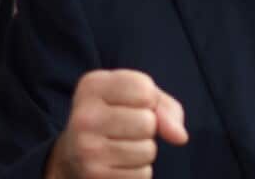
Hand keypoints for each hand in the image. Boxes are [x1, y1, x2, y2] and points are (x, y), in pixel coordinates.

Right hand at [45, 69, 187, 178]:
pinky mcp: (95, 175)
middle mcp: (85, 115)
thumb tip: (180, 137)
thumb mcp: (137, 99)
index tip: (129, 104)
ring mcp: (87, 148)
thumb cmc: (116, 118)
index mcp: (92, 85)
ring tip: (122, 146)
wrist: (74, 154)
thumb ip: (165, 107)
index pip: (144, 89)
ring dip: (144, 151)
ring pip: (148, 150)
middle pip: (148, 122)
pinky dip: (138, 171)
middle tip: (125, 129)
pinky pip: (143, 174)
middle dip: (147, 128)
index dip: (148, 100)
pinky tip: (119, 164)